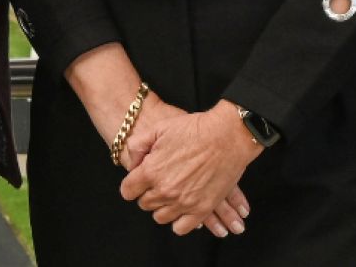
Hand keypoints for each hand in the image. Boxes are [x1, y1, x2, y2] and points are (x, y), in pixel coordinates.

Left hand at [120, 101, 259, 235]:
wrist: (228, 135)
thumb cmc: (195, 129)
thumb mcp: (160, 128)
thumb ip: (138, 145)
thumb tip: (132, 163)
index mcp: (151, 171)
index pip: (128, 191)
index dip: (133, 184)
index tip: (140, 180)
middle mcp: (165, 191)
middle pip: (145, 204)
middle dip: (149, 193)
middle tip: (160, 182)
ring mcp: (184, 202)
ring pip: (161, 217)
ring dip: (163, 207)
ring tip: (172, 194)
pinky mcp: (202, 209)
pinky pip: (181, 228)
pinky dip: (179, 221)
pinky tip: (183, 209)